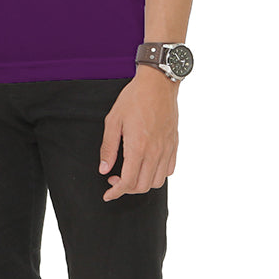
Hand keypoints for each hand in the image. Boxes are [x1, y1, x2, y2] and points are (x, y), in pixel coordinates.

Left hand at [99, 69, 178, 200]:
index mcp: (138, 146)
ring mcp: (166, 148)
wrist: (158, 84)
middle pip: (142, 186)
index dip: (116, 193)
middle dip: (126, 189)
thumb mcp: (113, 120)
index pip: (128, 182)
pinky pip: (169, 170)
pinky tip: (147, 165)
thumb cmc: (134, 98)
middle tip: (115, 180)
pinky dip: (157, 175)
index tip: (108, 194)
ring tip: (131, 173)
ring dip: (142, 184)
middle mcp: (155, 151)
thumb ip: (108, 147)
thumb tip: (104, 169)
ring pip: (157, 181)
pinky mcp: (174, 144)